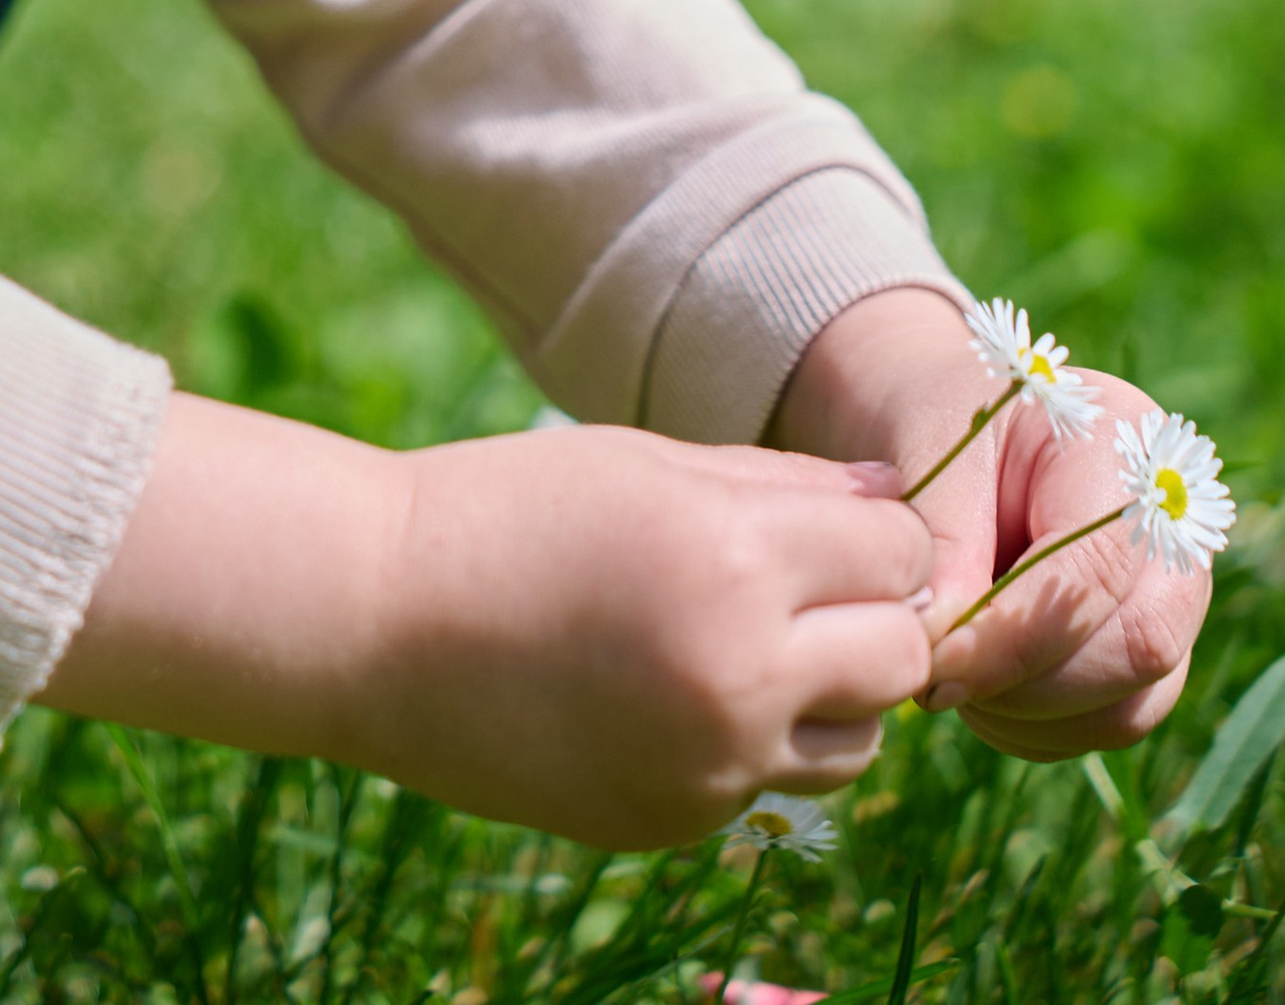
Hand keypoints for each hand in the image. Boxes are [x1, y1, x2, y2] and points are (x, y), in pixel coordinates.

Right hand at [46, 390, 932, 844]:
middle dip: (874, 615)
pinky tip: (669, 691)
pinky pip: (769, 782)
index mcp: (738, 558)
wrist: (380, 623)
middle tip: (809, 588)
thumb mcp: (647, 463)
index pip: (900, 552)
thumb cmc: (510, 509)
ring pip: (860, 741)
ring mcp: (711, 763)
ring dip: (834, 693)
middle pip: (904, 656)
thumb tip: (888, 494)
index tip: (834, 526)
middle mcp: (742, 672)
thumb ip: (779, 483)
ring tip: (748, 645)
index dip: (877, 533)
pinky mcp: (676, 820)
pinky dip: (750, 740)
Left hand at [776, 291, 1209, 756]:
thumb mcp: (927, 449)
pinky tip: (978, 687)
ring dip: (1030, 713)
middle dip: (1028, 682)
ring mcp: (1174, 591)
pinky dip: (1038, 726)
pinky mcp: (1147, 645)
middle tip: (937, 675)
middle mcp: (1174, 524)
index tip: (936, 666)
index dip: (1014, 636)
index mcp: (1124, 443)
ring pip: (1132, 701)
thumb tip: (944, 650)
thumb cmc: (936, 416)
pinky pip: (1113, 719)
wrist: (948, 414)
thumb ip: (943, 544)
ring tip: (950, 672)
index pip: (1097, 570)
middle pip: (1140, 645)